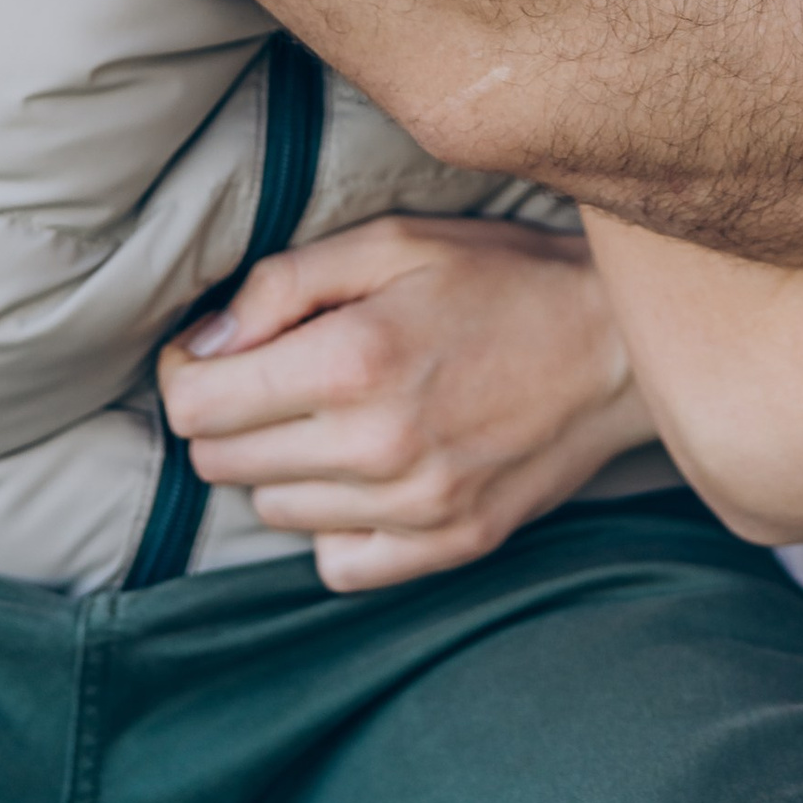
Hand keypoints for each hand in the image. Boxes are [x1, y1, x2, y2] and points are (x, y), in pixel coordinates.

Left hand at [158, 216, 648, 593]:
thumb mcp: (392, 240)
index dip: (185, 373)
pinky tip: (369, 470)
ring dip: (283, 463)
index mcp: (354, 359)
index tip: (209, 352)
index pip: (198, 405)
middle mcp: (377, 446)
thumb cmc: (500, 277)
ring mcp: (415, 508)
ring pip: (275, 512)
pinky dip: (335, 522)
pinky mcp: (448, 546)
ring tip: (335, 412)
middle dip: (226, 415)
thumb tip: (205, 344)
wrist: (616, 345)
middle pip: (222, 464)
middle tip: (273, 374)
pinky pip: (338, 563)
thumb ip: (284, 285)